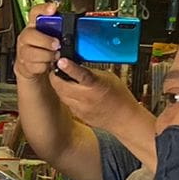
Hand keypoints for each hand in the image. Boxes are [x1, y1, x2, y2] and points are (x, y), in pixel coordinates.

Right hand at [13, 2, 63, 83]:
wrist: (34, 66)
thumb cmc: (46, 48)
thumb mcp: (52, 35)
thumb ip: (59, 28)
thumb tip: (77, 21)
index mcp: (34, 25)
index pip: (35, 12)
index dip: (43, 9)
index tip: (53, 8)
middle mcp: (27, 36)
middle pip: (30, 35)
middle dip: (45, 41)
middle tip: (56, 44)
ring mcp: (23, 50)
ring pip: (32, 53)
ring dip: (47, 55)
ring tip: (55, 55)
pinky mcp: (24, 64)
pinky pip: (34, 65)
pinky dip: (44, 66)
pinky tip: (48, 63)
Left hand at [18, 4, 142, 128]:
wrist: (123, 118)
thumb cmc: (119, 96)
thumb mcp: (107, 77)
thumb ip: (90, 72)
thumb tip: (75, 65)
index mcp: (96, 86)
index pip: (80, 75)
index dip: (69, 67)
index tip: (60, 61)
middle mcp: (86, 98)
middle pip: (61, 86)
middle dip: (55, 75)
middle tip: (55, 68)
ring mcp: (80, 108)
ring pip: (60, 94)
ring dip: (58, 85)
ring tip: (62, 78)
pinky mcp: (77, 115)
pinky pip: (66, 102)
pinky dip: (65, 94)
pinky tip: (71, 91)